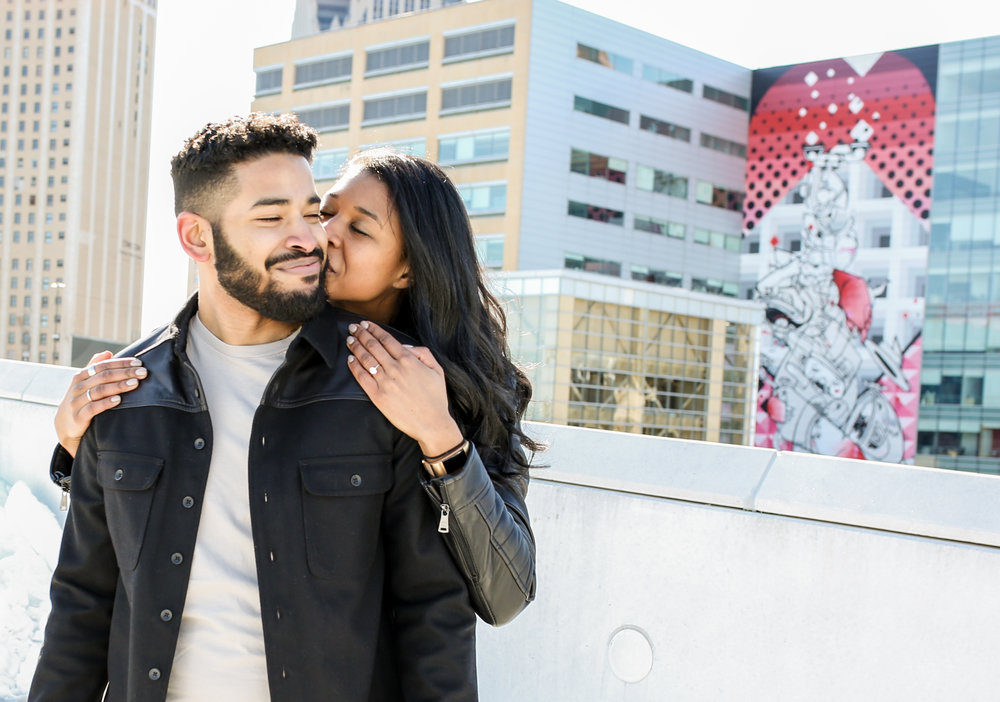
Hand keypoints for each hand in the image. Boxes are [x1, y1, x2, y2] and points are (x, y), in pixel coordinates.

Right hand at [55, 351, 146, 457]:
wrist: (64, 425)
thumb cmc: (79, 400)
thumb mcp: (84, 383)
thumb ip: (95, 367)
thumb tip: (107, 352)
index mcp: (81, 376)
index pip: (103, 366)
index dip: (121, 363)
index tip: (138, 363)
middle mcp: (78, 387)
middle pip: (104, 376)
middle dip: (125, 373)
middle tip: (142, 372)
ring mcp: (77, 401)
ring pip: (100, 390)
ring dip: (119, 386)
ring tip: (135, 383)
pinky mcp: (78, 416)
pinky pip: (93, 408)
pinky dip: (106, 403)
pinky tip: (118, 400)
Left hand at [346, 321, 463, 456]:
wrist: (432, 424)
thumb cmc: (436, 398)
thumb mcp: (437, 370)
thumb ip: (423, 353)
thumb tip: (406, 346)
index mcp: (410, 361)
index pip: (387, 340)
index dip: (374, 329)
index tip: (366, 324)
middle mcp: (395, 369)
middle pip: (373, 346)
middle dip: (361, 334)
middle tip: (352, 327)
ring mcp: (385, 383)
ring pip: (366, 359)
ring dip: (356, 347)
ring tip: (350, 340)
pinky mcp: (378, 396)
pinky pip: (362, 378)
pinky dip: (355, 366)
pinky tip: (350, 359)